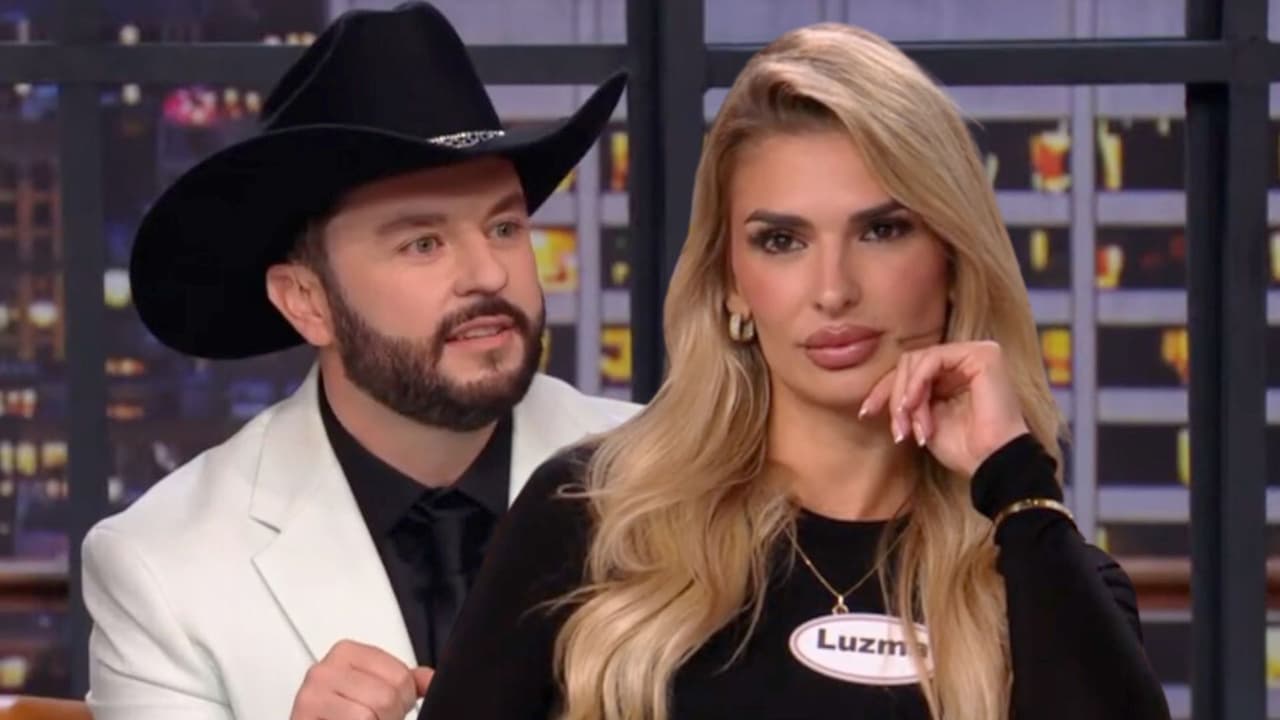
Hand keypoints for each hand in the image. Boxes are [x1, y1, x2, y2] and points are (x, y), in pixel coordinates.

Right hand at [289, 639, 433, 719]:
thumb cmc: (338, 714)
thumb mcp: (374, 690)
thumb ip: (403, 682)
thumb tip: (431, 680)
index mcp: (347, 652)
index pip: (400, 676)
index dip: (404, 700)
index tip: (390, 707)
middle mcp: (326, 668)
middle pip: (387, 697)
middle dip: (389, 717)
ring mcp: (312, 693)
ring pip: (368, 715)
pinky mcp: (304, 713)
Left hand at [859, 340, 1028, 477]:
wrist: (993, 463)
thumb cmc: (963, 448)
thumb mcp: (922, 419)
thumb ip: (907, 399)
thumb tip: (877, 392)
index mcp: (952, 373)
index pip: (908, 370)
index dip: (884, 391)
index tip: (867, 413)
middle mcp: (964, 358)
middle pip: (908, 363)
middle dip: (895, 398)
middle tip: (900, 430)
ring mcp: (975, 353)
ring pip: (916, 360)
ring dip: (906, 397)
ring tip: (912, 427)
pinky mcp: (982, 354)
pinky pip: (932, 359)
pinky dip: (916, 383)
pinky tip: (913, 405)